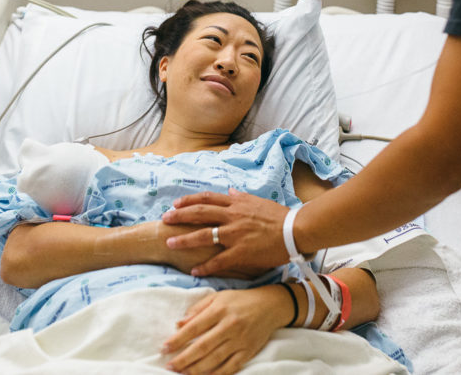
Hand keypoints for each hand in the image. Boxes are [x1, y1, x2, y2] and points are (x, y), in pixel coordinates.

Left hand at [162, 188, 290, 275]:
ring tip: (170, 243)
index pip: (207, 198)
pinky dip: (205, 266)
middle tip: (165, 220)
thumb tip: (229, 190)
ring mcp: (235, 234)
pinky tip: (195, 270)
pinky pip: (219, 260)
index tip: (176, 204)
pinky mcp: (241, 251)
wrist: (295, 230)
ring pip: (204, 235)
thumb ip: (241, 196)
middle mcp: (232, 216)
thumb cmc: (279, 216)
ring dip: (185, 239)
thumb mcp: (258, 201)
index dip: (189, 200)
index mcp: (236, 203)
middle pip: (200, 213)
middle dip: (180, 216)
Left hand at [162, 287, 288, 373]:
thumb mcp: (218, 297)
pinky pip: (231, 367)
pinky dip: (217, 374)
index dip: (177, 339)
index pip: (194, 327)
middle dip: (183, 359)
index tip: (164, 348)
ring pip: (215, 360)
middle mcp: (229, 326)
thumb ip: (197, 309)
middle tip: (169, 366)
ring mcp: (240, 341)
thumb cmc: (240, 300)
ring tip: (182, 373)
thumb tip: (178, 324)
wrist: (270, 306)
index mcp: (220, 310)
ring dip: (196, 369)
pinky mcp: (248, 351)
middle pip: (202, 347)